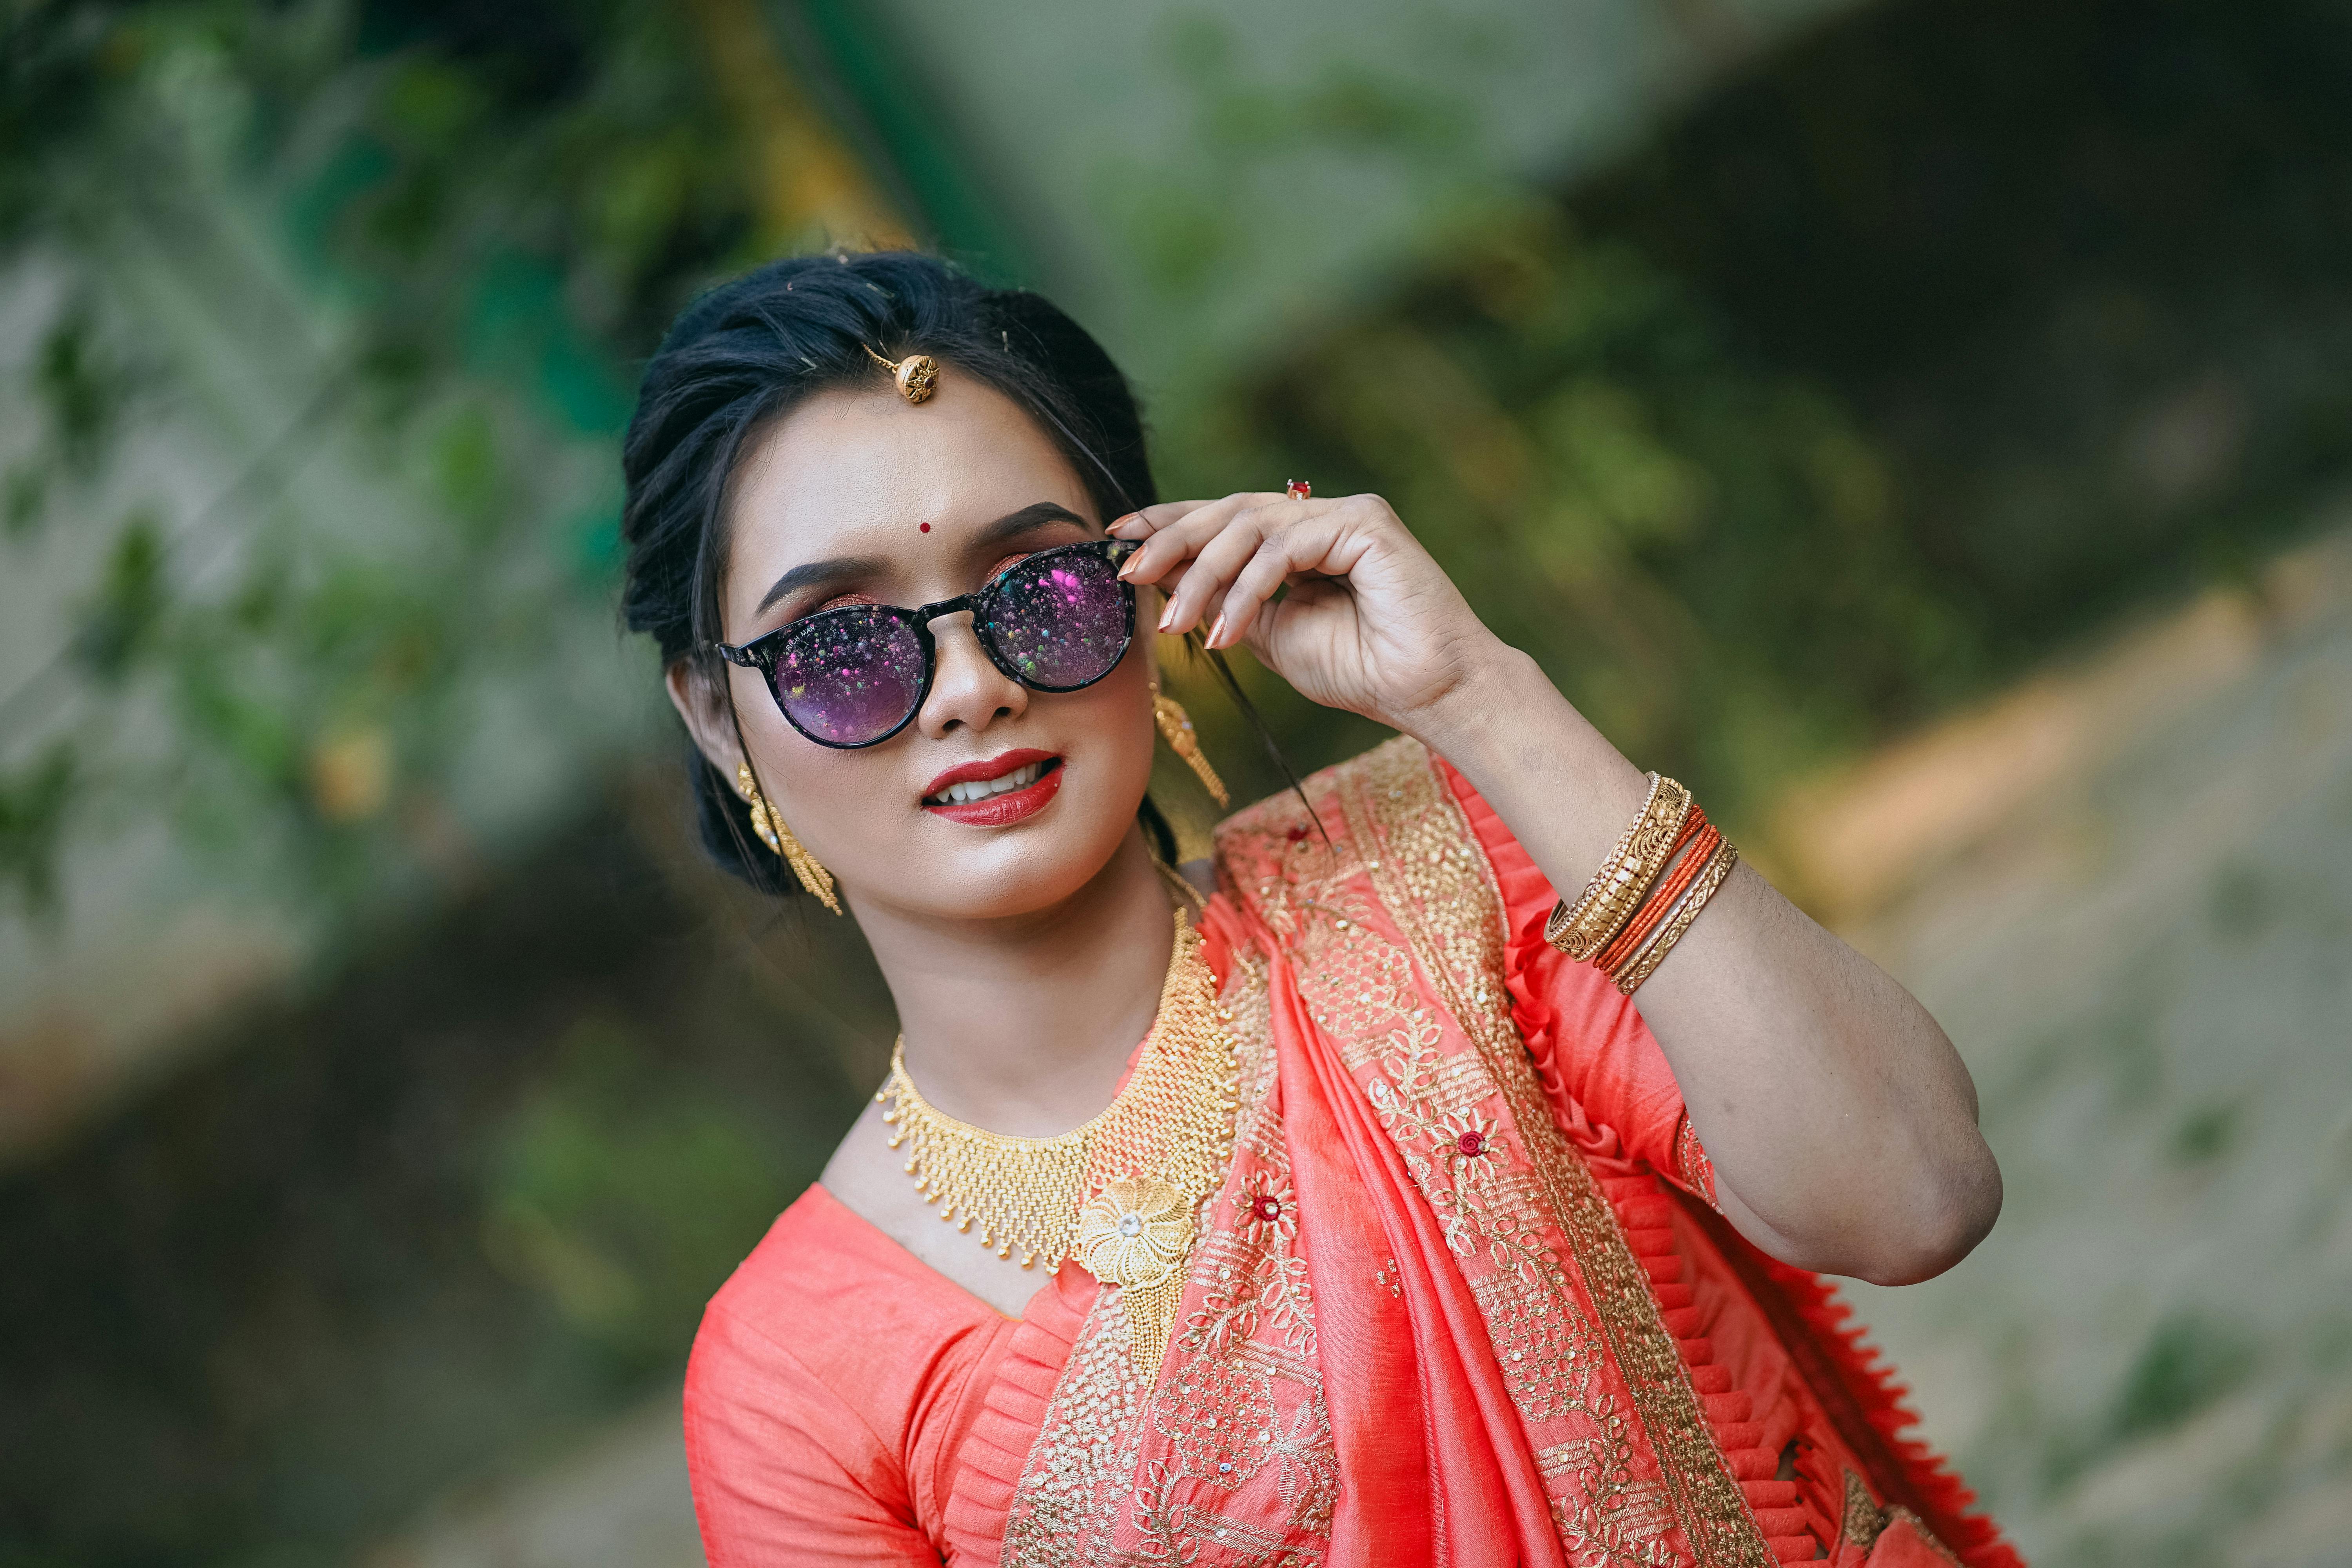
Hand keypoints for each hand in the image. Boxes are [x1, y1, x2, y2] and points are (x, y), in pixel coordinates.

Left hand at [1111, 491, 1508, 734]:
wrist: (1426, 693)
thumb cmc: (1360, 670)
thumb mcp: (1271, 635)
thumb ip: (1226, 601)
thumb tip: (1165, 577)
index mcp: (1299, 539)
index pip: (1225, 520)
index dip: (1170, 524)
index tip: (1119, 539)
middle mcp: (1320, 517)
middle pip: (1229, 512)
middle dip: (1173, 540)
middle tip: (1129, 571)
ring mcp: (1344, 514)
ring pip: (1250, 526)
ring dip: (1204, 576)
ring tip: (1176, 624)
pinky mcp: (1365, 522)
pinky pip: (1285, 547)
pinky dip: (1249, 589)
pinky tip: (1228, 630)